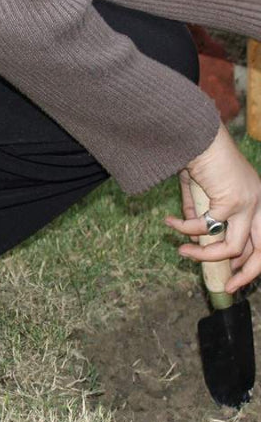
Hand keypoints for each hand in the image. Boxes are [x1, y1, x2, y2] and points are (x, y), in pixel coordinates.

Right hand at [164, 122, 260, 292]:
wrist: (197, 136)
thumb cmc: (199, 155)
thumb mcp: (201, 188)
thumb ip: (199, 209)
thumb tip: (192, 234)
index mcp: (257, 199)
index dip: (249, 261)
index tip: (232, 273)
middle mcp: (259, 203)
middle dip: (247, 274)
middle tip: (228, 286)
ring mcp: (249, 203)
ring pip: (233, 247)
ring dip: (204, 255)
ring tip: (181, 252)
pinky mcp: (232, 202)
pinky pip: (205, 228)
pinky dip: (184, 229)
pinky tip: (170, 223)